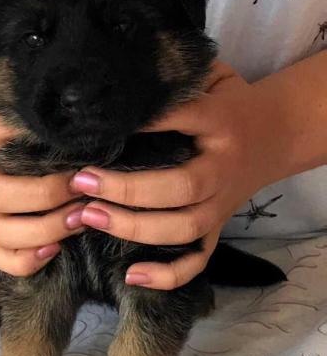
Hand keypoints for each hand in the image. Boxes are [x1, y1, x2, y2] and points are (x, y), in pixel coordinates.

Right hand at [0, 106, 83, 275]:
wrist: (5, 131)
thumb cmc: (24, 122)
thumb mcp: (29, 114)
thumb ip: (45, 124)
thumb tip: (83, 133)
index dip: (41, 192)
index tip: (78, 181)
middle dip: (47, 222)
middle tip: (83, 209)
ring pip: (3, 245)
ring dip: (43, 239)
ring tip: (78, 224)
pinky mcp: (8, 236)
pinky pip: (5, 261)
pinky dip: (27, 263)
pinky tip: (56, 251)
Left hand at [71, 61, 285, 289]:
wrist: (274, 136)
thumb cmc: (229, 106)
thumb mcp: (211, 80)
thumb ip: (177, 83)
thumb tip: (123, 89)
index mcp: (221, 124)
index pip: (185, 119)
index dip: (147, 124)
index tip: (102, 127)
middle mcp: (221, 170)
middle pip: (181, 188)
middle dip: (127, 189)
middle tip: (82, 181)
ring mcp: (220, 205)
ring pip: (184, 228)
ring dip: (136, 227)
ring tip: (90, 216)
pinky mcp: (216, 228)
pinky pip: (198, 260)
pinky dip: (168, 274)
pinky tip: (131, 275)